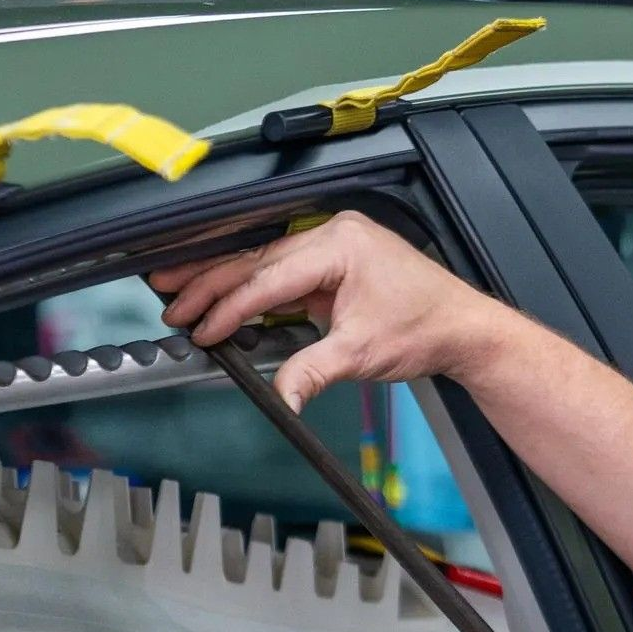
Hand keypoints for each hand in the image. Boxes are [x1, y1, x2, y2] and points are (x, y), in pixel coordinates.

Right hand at [150, 211, 510, 411]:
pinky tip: (222, 296)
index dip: (230, 305)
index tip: (202, 328)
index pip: (268, 276)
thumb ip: (310, 372)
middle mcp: (333, 234)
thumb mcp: (361, 354)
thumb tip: (280, 397)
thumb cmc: (425, 327)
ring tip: (179, 290)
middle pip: (256, 259)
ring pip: (263, 261)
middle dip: (209, 282)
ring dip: (222, 279)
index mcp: (339, 245)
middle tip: (170, 299)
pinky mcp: (333, 261)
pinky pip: (281, 270)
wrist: (462, 327)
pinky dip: (251, 286)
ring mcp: (332, 245)